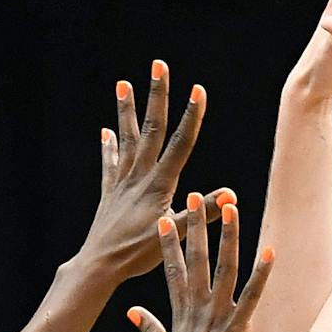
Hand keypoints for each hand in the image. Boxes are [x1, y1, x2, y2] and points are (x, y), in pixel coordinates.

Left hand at [82, 64, 229, 279]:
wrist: (99, 265)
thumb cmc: (137, 254)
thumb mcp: (175, 234)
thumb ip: (202, 213)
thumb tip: (231, 196)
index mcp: (158, 184)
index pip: (180, 144)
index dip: (191, 116)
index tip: (198, 90)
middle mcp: (138, 176)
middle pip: (151, 129)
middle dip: (157, 96)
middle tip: (159, 66)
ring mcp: (122, 182)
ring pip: (128, 139)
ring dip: (127, 111)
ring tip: (123, 84)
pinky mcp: (109, 192)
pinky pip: (110, 163)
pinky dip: (110, 146)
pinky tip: (107, 131)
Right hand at [129, 195, 274, 331]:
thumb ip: (148, 329)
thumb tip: (133, 312)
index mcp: (179, 311)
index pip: (173, 268)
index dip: (170, 242)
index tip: (165, 218)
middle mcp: (197, 306)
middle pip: (196, 258)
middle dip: (196, 225)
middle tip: (196, 195)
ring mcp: (216, 315)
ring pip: (224, 268)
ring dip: (228, 236)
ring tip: (230, 207)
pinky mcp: (236, 328)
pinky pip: (252, 296)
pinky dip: (261, 273)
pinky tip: (270, 251)